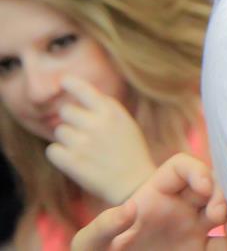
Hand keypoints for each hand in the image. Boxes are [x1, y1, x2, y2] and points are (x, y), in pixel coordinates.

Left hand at [46, 77, 154, 203]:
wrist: (134, 184)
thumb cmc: (131, 151)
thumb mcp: (126, 123)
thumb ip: (106, 108)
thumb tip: (81, 93)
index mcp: (112, 113)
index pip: (85, 90)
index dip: (71, 83)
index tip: (63, 81)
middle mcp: (97, 124)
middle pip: (66, 111)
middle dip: (71, 120)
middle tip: (83, 132)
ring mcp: (83, 143)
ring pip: (59, 131)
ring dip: (67, 139)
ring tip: (83, 149)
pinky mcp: (71, 162)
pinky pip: (52, 150)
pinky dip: (59, 155)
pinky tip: (74, 160)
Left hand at [71, 153, 226, 250]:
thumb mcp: (90, 244)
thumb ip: (102, 226)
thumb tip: (130, 208)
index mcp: (154, 196)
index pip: (182, 167)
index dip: (197, 170)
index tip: (202, 189)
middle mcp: (177, 208)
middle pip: (211, 185)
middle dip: (221, 195)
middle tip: (217, 217)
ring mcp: (191, 230)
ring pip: (225, 210)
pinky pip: (225, 242)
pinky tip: (225, 248)